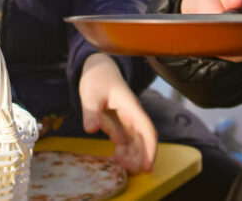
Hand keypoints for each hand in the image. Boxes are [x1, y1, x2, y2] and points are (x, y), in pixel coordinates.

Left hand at [79, 54, 156, 173]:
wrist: (98, 69)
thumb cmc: (97, 79)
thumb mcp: (91, 94)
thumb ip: (91, 112)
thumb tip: (90, 130)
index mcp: (131, 107)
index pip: (147, 130)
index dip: (150, 149)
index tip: (148, 166)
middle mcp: (133, 117)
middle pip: (143, 141)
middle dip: (139, 158)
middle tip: (126, 173)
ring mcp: (126, 122)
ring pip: (135, 144)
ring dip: (131, 158)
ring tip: (118, 171)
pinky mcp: (118, 126)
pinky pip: (124, 144)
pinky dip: (122, 154)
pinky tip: (113, 163)